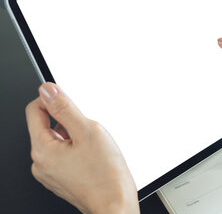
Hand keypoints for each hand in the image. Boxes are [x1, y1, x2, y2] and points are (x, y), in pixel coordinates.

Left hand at [25, 82, 139, 213]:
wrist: (115, 205)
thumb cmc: (106, 174)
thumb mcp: (88, 130)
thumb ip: (65, 108)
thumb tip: (47, 91)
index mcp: (42, 149)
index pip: (34, 110)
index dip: (52, 99)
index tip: (68, 100)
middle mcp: (40, 163)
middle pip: (47, 126)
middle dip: (68, 121)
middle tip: (89, 130)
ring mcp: (49, 173)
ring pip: (57, 141)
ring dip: (74, 136)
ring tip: (94, 147)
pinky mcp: (60, 179)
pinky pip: (63, 155)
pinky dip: (77, 150)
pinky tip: (92, 157)